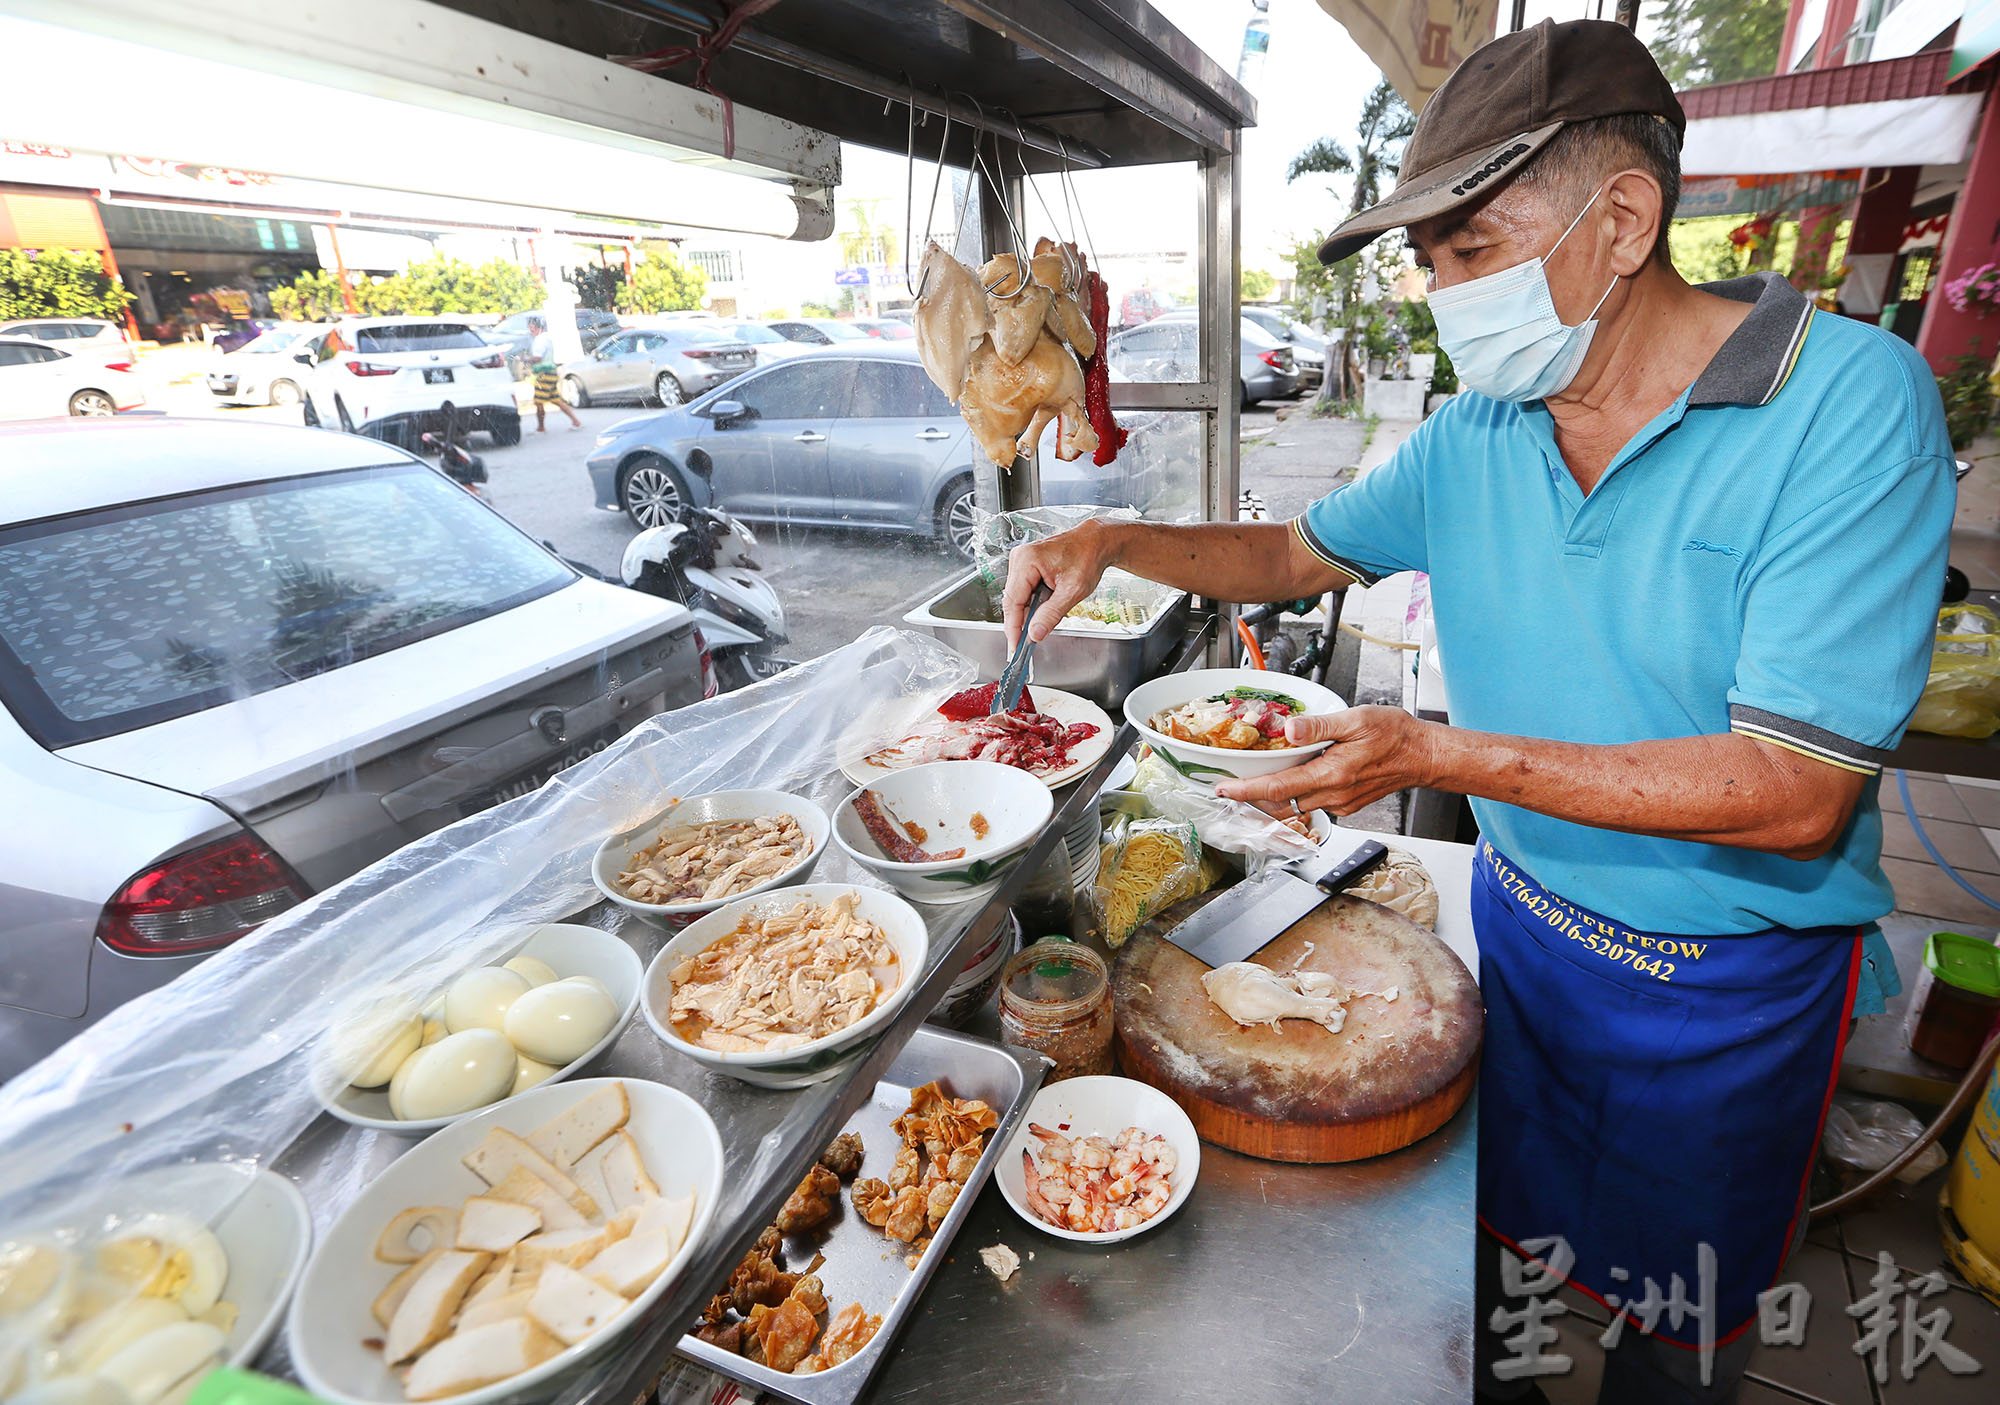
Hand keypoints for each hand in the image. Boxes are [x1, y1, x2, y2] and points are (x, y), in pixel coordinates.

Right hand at [1001, 521, 1119, 646]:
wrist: (1096, 542)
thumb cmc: (1087, 557)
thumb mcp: (1072, 591)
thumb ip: (1051, 614)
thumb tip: (1035, 634)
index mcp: (1027, 560)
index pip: (1012, 601)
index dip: (1013, 627)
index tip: (1015, 646)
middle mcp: (1020, 557)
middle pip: (1012, 600)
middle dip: (1019, 622)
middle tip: (1026, 644)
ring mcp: (1022, 560)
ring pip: (1017, 596)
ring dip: (1027, 613)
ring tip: (1040, 625)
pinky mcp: (1027, 564)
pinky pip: (1023, 589)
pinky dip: (1031, 603)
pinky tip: (1042, 611)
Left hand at [1214, 707, 1439, 815]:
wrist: (1423, 756)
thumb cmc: (1395, 736)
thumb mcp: (1355, 720)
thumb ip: (1319, 727)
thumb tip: (1289, 729)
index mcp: (1332, 773)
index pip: (1279, 788)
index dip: (1247, 791)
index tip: (1225, 790)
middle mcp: (1334, 794)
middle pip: (1281, 802)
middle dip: (1252, 796)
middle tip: (1230, 785)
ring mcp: (1340, 803)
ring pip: (1295, 806)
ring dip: (1273, 797)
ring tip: (1253, 782)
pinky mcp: (1346, 805)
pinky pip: (1313, 804)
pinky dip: (1296, 795)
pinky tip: (1292, 779)